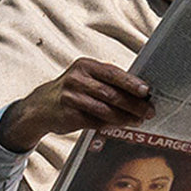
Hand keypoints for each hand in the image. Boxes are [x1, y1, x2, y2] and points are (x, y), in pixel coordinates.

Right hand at [0, 58, 154, 150]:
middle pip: (111, 93)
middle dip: (134, 104)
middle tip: (148, 110)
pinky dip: (111, 124)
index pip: (113, 73)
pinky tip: (121, 125)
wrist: (41, 107)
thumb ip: (107, 81)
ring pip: (105, 109)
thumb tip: (139, 91)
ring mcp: (72, 97)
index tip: (147, 91)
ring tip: (138, 120)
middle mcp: (77, 79)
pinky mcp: (69, 115)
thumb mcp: (85, 78)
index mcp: (85, 66)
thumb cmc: (71, 91)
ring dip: (125, 116)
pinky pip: (96, 121)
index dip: (132, 83)